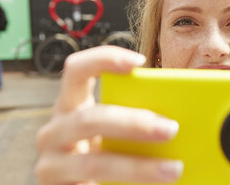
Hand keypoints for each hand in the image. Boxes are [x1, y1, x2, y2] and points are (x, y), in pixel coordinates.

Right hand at [35, 46, 182, 184]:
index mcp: (71, 106)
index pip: (77, 71)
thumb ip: (137, 117)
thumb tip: (177, 115)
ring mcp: (52, 164)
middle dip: (134, 123)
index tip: (139, 62)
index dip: (104, 60)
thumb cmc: (105, 151)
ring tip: (174, 169)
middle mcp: (55, 131)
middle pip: (90, 119)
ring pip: (96, 163)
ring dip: (139, 167)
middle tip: (171, 128)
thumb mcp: (115, 131)